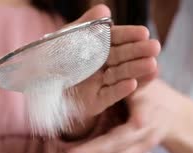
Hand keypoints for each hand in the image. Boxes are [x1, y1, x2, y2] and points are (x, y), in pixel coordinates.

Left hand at [61, 5, 160, 138]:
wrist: (37, 87)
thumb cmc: (53, 60)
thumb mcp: (67, 38)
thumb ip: (86, 24)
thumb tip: (104, 9)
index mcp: (96, 48)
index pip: (115, 39)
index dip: (129, 36)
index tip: (144, 32)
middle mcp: (100, 66)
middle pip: (121, 58)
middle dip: (138, 52)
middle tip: (155, 47)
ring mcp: (99, 84)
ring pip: (119, 75)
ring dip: (135, 70)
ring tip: (152, 65)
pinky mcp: (95, 102)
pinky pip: (108, 95)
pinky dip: (120, 90)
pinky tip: (133, 84)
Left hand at [66, 79, 188, 152]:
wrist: (177, 115)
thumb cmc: (155, 92)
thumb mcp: (143, 83)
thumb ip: (125, 82)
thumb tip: (97, 68)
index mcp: (143, 119)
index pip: (120, 134)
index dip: (99, 145)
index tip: (79, 150)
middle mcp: (144, 136)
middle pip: (117, 148)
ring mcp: (142, 146)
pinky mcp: (138, 150)